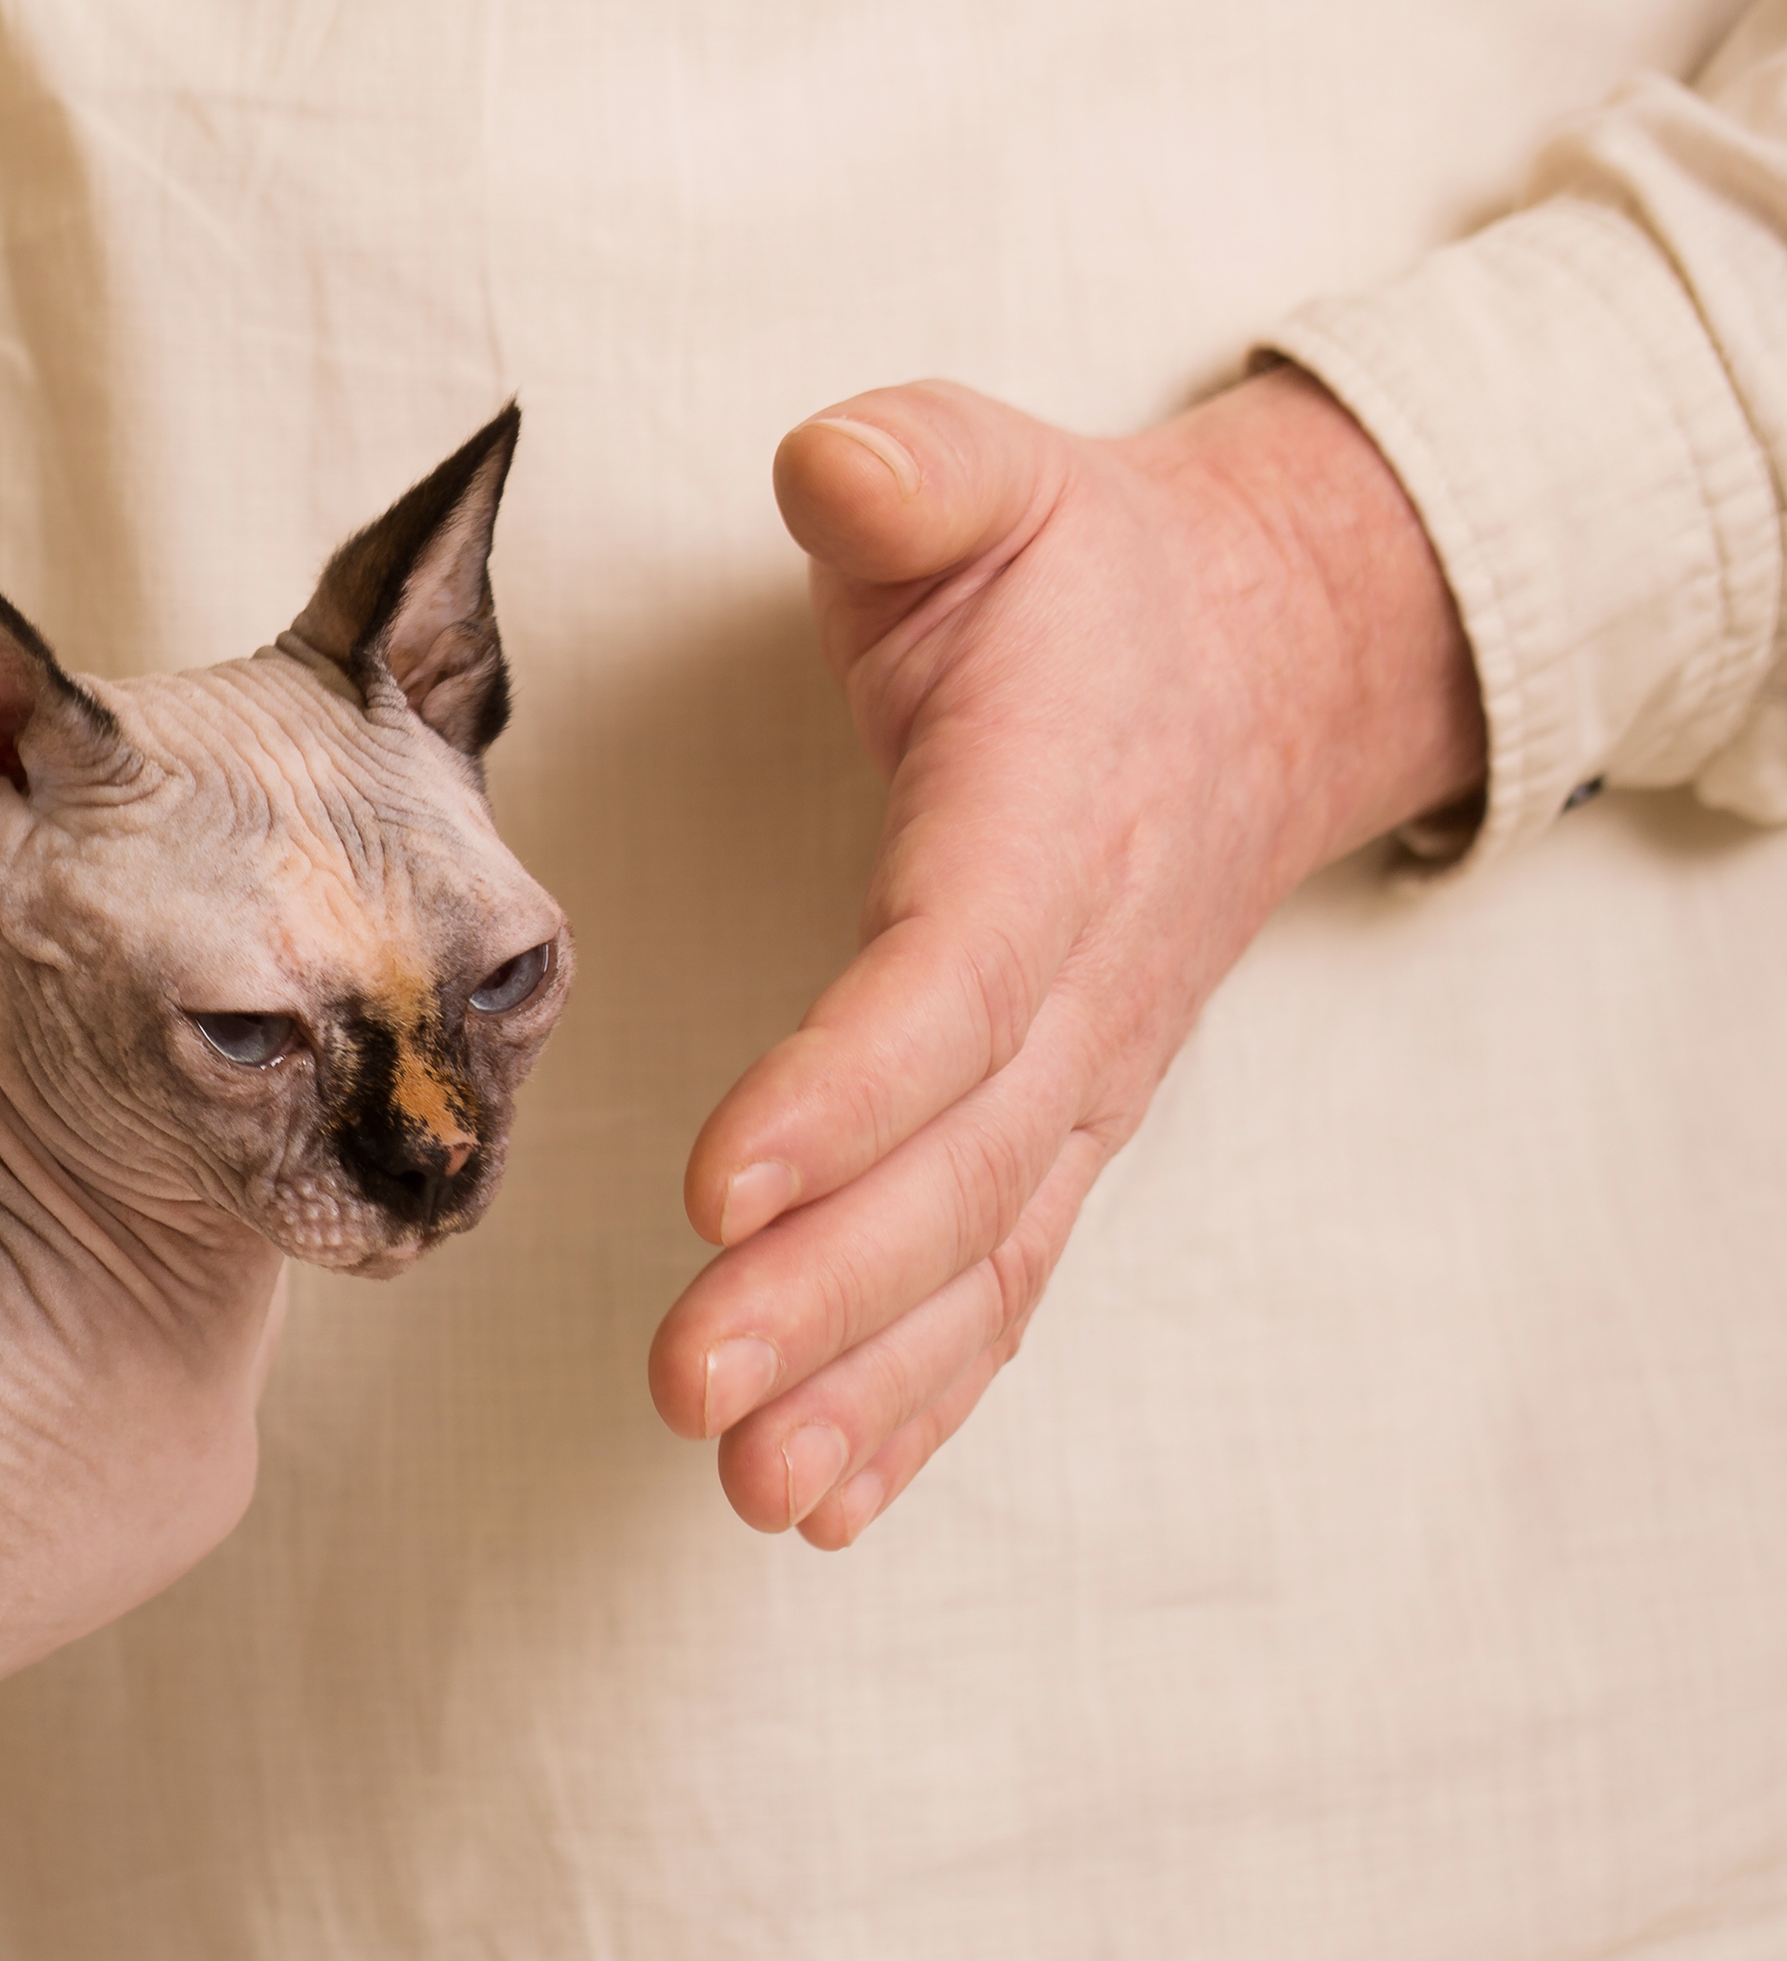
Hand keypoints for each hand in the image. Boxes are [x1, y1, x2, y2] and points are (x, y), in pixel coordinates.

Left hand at [648, 369, 1480, 1546]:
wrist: (1265, 655)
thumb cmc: (1082, 580)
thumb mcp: (995, 479)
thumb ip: (913, 476)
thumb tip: (835, 463)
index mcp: (1049, 824)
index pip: (950, 978)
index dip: (849, 1090)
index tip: (729, 1185)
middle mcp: (1083, 980)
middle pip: (959, 1161)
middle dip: (829, 1290)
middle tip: (696, 1385)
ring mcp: (1084, 1078)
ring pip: (982, 1254)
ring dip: (866, 1380)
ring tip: (748, 1481)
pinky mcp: (1064, 1133)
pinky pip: (1000, 1286)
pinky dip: (923, 1399)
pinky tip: (820, 1497)